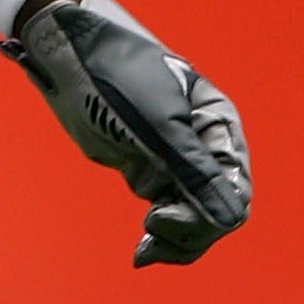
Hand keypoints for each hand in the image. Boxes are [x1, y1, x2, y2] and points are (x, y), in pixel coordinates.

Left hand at [3, 0, 251, 265]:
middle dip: (190, 231)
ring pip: (193, 216)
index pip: (235, 192)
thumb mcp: (159, 128)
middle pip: (217, 210)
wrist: (68, 53)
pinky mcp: (147, 166)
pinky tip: (143, 247)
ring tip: (144, 250)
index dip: (208, 217)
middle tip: (150, 232)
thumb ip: (195, 173)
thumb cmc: (118, 78)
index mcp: (219, 128)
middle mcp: (203, 146)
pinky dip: (159, 232)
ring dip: (175, 238)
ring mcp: (175, 158)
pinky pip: (168, 210)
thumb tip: (230, 221)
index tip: (163, 217)